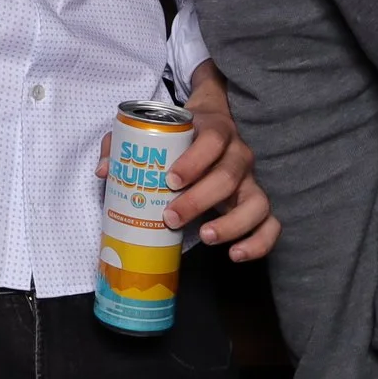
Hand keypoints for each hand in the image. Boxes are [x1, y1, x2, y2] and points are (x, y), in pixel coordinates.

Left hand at [95, 63, 280, 262]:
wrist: (212, 124)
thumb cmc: (178, 134)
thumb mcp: (153, 130)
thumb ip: (125, 144)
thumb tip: (106, 171)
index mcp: (215, 131)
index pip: (213, 140)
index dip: (194, 161)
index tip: (170, 180)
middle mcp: (238, 155)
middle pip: (229, 176)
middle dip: (200, 200)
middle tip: (171, 217)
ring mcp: (251, 181)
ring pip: (257, 202)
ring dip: (233, 224)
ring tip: (206, 237)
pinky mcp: (258, 204)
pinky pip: (271, 224)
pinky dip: (260, 242)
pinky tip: (235, 254)